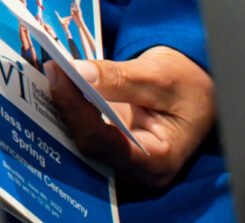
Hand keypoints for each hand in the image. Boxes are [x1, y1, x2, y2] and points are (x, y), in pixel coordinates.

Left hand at [47, 47, 216, 187]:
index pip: (101, 143)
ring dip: (60, 113)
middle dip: (61, 111)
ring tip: (47, 78)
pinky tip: (57, 89)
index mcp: (157, 160)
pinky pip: (84, 137)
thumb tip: (77, 72)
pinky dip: (70, 113)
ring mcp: (122, 165)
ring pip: (79, 145)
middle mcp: (137, 173)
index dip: (74, 108)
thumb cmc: (187, 86)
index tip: (57, 73)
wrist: (197, 92)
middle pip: (85, 148)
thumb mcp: (159, 75)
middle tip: (46, 72)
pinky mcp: (111, 153)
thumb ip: (118, 77)